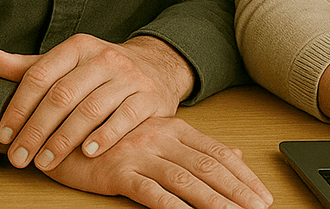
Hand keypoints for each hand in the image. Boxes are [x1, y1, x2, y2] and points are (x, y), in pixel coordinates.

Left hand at [0, 33, 194, 171]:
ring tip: (45, 163)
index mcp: (79, 47)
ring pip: (90, 109)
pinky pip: (124, 118)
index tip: (4, 135)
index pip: (41, 75)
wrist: (156, 65)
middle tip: (19, 158)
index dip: (19, 107)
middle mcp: (104, 58)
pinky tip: (88, 153)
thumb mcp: (68, 62)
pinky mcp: (149, 96)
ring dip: (64, 140)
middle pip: (62, 95)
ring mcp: (128, 76)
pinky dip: (104, 137)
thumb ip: (31, 67)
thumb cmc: (100, 70)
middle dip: (36, 130)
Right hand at [43, 115, 272, 208]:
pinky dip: (172, 206)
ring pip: (186, 180)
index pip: (218, 154)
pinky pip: (151, 192)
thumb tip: (236, 156)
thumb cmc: (115, 136)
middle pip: (209, 168)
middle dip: (238, 192)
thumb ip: (196, 146)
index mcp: (175, 128)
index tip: (264, 196)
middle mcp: (163, 137)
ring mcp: (142, 153)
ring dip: (214, 202)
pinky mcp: (120, 171)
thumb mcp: (159, 136)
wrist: (66, 129)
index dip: (243, 177)